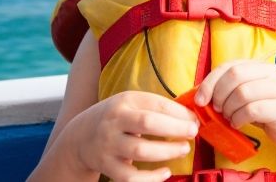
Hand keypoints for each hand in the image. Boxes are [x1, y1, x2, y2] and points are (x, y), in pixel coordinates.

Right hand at [67, 91, 198, 181]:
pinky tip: (165, 172)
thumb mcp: (132, 103)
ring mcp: (109, 145)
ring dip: (166, 151)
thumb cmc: (117, 117)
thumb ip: (157, 107)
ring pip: (140, 150)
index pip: (156, 104)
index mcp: (125, 101)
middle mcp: (115, 121)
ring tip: (183, 149)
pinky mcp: (107, 166)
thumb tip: (191, 116)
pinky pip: (130, 177)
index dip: (179, 113)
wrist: (81, 136)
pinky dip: (151, 178)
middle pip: (148, 123)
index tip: (194, 119)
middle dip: (175, 128)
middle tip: (192, 133)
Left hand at [194, 60, 275, 147]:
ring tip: (229, 118)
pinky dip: (239, 118)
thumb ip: (229, 90)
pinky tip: (238, 123)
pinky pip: (254, 110)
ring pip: (243, 93)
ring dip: (229, 109)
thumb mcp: (247, 95)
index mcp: (259, 66)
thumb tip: (200, 95)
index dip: (210, 82)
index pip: (229, 66)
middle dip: (219, 95)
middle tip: (217, 110)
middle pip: (235, 75)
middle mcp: (271, 73)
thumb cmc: (266, 110)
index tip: (200, 100)